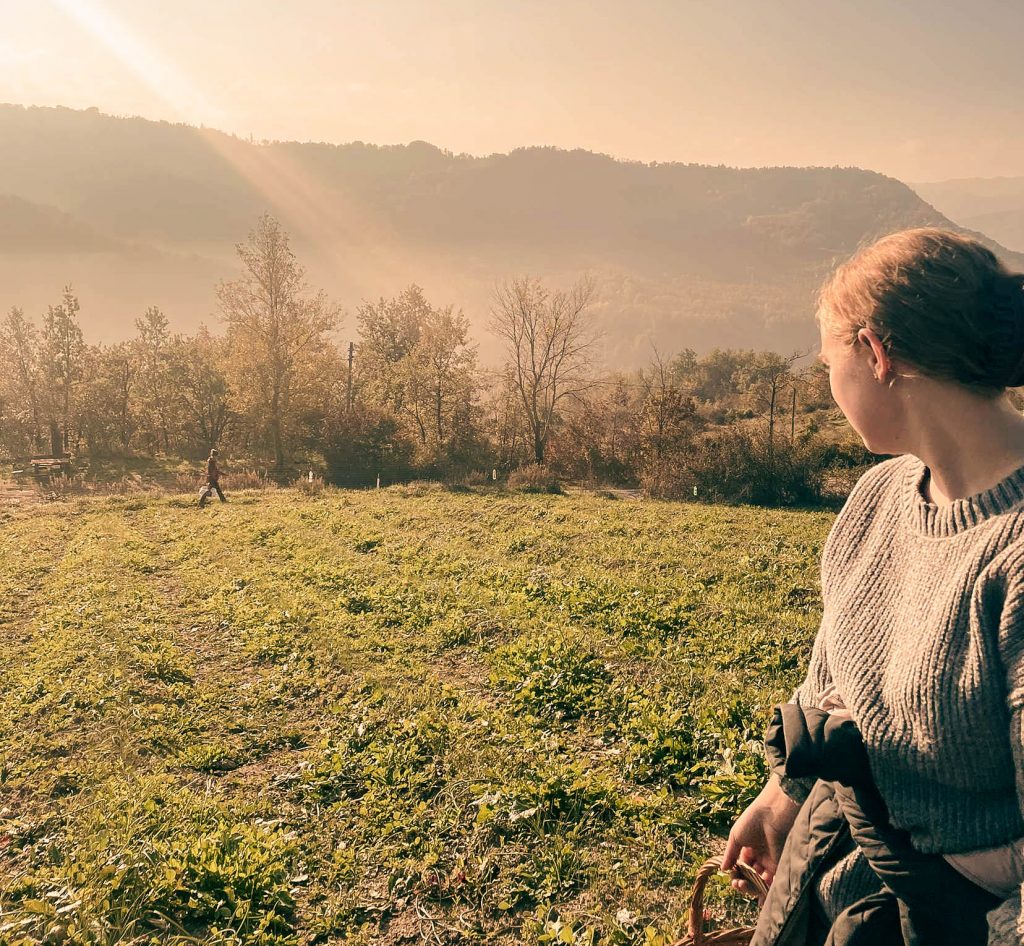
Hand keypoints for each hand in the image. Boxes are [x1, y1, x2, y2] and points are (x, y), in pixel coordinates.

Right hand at [721, 774, 800, 900]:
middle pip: (750, 875)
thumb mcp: (736, 837)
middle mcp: (759, 855)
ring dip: (752, 888)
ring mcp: (770, 860)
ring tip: (744, 888)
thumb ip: (730, 854)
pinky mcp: (779, 864)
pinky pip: (773, 881)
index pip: (741, 866)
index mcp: (748, 847)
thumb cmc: (752, 821)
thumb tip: (722, 869)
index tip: (732, 879)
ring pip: (760, 880)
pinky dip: (767, 891)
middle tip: (737, 885)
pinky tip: (760, 899)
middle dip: (743, 882)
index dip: (736, 874)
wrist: (772, 814)